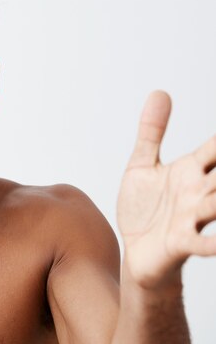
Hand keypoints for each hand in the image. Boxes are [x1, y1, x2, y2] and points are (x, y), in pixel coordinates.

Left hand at [117, 90, 215, 288]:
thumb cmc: (144, 209)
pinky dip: (213, 244)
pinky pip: (201, 243)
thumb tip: (160, 92)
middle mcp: (198, 193)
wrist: (135, 251)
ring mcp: (192, 218)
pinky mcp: (181, 243)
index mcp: (191, 171)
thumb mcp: (142, 165)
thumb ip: (152, 132)